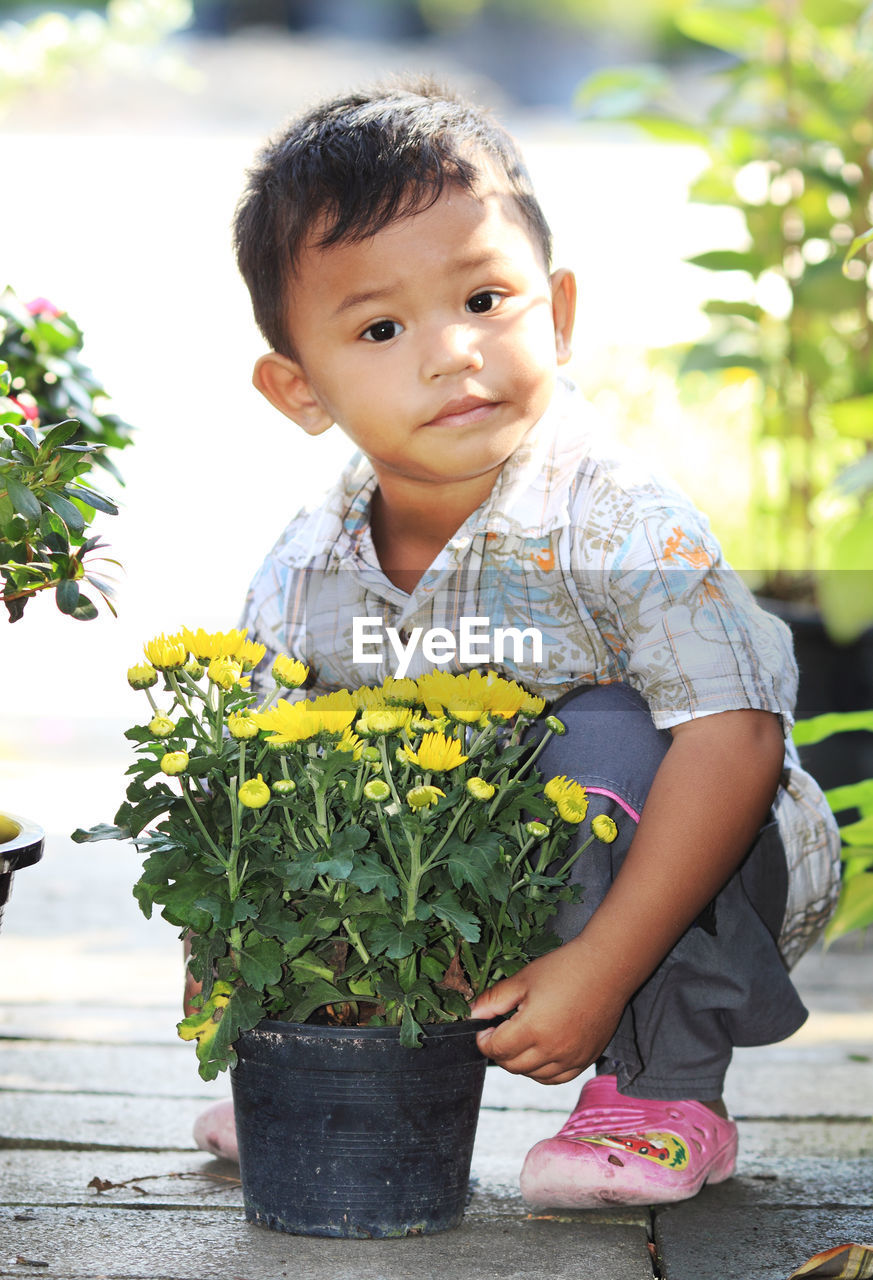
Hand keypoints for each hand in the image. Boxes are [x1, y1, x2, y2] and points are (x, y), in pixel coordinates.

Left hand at [468, 936, 627, 1083]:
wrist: (607, 968)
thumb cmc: (564, 968)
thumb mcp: (523, 979)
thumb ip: (494, 999)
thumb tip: (473, 1014)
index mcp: (533, 1028)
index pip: (496, 1049)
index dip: (484, 1040)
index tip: (484, 1030)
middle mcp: (552, 1050)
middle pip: (512, 1066)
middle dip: (500, 1051)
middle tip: (501, 1032)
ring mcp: (571, 1058)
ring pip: (533, 1075)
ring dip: (520, 1062)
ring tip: (521, 1039)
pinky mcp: (585, 1060)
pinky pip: (556, 1078)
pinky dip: (542, 1071)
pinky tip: (540, 1053)